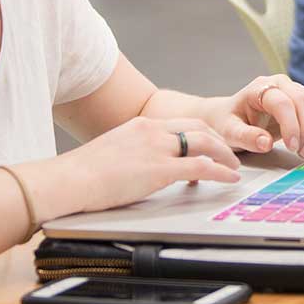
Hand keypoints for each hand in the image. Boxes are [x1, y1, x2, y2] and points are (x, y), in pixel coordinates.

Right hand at [52, 115, 240, 214]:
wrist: (69, 180)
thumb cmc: (80, 174)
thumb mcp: (111, 153)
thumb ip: (131, 154)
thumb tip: (138, 168)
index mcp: (141, 125)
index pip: (181, 123)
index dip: (202, 133)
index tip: (212, 143)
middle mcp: (153, 131)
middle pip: (200, 128)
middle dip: (220, 141)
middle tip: (231, 154)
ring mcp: (158, 148)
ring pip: (206, 143)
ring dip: (225, 155)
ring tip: (235, 167)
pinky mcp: (160, 170)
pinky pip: (202, 167)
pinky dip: (221, 171)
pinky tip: (230, 178)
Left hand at [209, 76, 303, 159]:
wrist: (234, 116)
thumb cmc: (229, 122)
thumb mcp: (229, 132)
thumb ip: (245, 137)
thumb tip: (265, 143)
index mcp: (261, 87)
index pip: (283, 102)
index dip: (291, 125)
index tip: (292, 148)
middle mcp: (282, 84)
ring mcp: (297, 89)